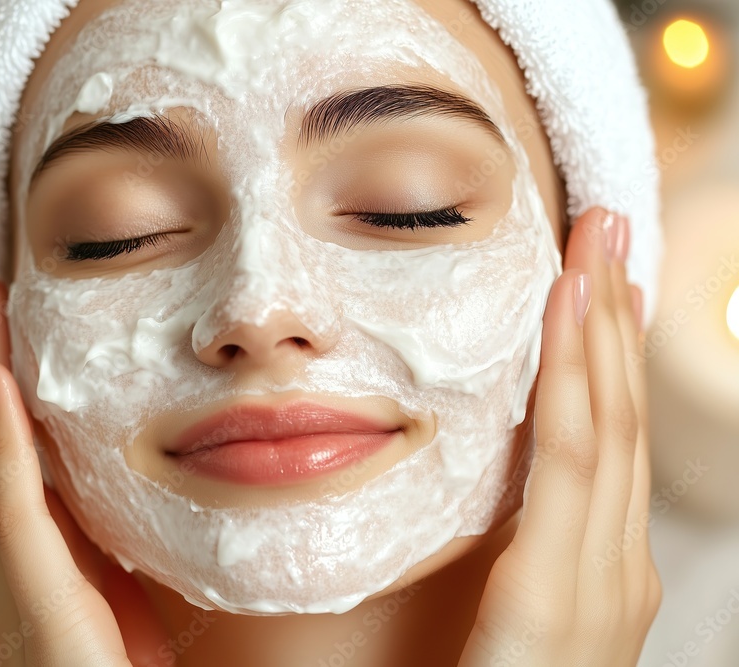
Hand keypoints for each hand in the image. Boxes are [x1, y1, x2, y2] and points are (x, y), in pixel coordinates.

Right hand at [0, 279, 168, 666]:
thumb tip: (145, 517)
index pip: (21, 473)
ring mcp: (6, 587)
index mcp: (37, 574)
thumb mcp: (126, 618)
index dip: (12, 405)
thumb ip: (122, 565)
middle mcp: (6, 574)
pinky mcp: (25, 601)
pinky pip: (8, 509)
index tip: (18, 343)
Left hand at [459, 209, 660, 665]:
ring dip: (601, 329)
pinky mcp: (560, 599)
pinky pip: (571, 467)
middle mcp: (612, 571)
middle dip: (614, 320)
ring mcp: (600, 585)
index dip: (603, 353)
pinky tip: (568, 316)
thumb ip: (504, 552)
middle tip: (608, 229)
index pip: (605, 440)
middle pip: (618, 420)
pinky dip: (576, 383)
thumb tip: (480, 479)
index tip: (593, 277)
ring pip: (607, 427)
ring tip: (597, 248)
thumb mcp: (495, 616)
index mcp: (593, 572)